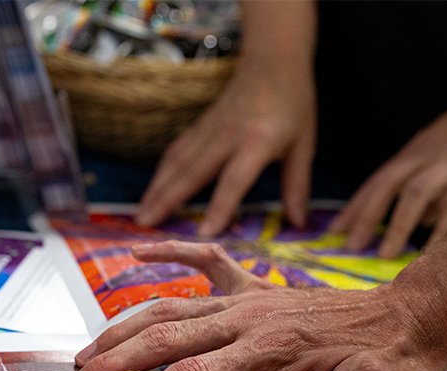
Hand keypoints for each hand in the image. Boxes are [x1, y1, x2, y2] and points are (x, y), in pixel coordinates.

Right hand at [59, 240, 446, 370]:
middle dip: (111, 365)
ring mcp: (248, 299)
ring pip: (169, 306)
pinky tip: (137, 251)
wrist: (422, 315)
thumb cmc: (395, 363)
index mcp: (267, 349)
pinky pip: (206, 263)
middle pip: (162, 337)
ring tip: (85, 352)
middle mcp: (247, 318)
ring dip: (122, 328)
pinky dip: (169, 254)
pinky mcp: (257, 289)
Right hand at [135, 55, 316, 236]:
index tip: (204, 234)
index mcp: (258, 141)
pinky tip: (152, 191)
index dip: (220, 207)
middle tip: (146, 225)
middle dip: (167, 200)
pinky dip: (161, 173)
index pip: (235, 180)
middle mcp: (228, 135)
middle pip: (192, 172)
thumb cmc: (294, 102)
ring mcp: (210, 129)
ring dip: (157, 189)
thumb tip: (299, 223)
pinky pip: (177, 152)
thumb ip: (297, 185)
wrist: (273, 59)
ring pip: (178, 162)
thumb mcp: (304, 145)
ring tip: (141, 214)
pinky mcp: (200, 126)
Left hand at [330, 74, 446, 257]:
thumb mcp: (439, 153)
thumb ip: (423, 189)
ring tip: (386, 255)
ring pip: (418, 192)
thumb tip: (403, 227)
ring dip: (398, 224)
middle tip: (351, 246)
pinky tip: (433, 252)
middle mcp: (429, 155)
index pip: (378, 181)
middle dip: (367, 215)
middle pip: (389, 183)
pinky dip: (444, 230)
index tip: (334, 233)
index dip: (354, 207)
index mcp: (415, 151)